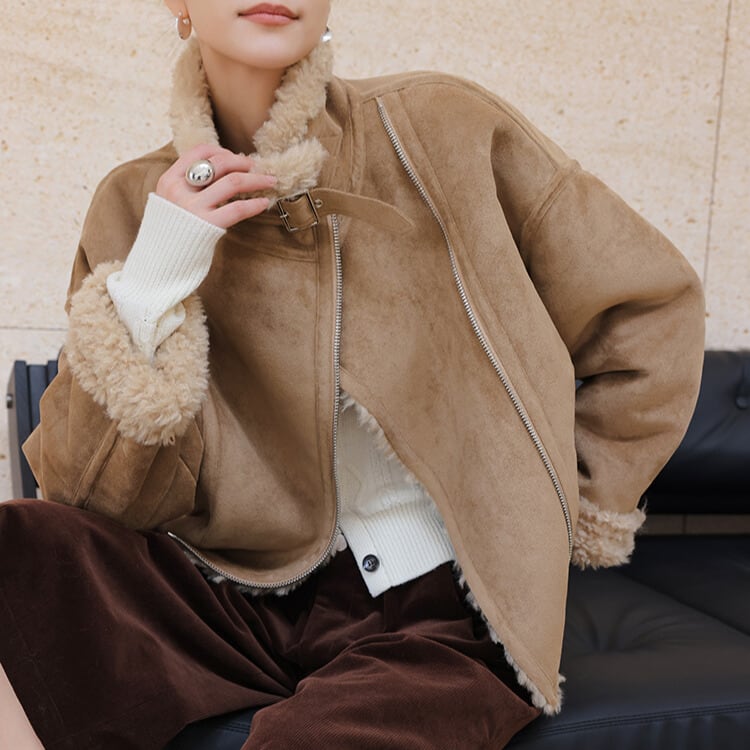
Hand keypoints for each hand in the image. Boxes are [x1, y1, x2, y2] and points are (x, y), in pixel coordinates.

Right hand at [156, 144, 275, 228]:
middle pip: (220, 163)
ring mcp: (193, 207)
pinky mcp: (207, 225)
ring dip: (256, 179)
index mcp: (170, 179)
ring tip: (270, 182)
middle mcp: (180, 189)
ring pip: (233, 182)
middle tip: (257, 168)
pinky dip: (254, 204)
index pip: (199, 151)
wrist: (162, 262)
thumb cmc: (172, 232)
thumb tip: (223, 169)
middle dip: (243, 163)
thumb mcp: (170, 201)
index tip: (237, 158)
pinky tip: (264, 203)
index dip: (223, 151)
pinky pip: (237, 209)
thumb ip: (188, 185)